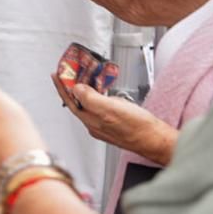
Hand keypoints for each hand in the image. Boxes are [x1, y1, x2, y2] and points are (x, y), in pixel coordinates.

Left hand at [51, 76, 174, 163]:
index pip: (70, 101)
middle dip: (72, 87)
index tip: (56, 75)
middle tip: (69, 73)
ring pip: (90, 104)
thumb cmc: (138, 128)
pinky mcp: (115, 123)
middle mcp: (95, 124)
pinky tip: (102, 93)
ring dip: (86, 90)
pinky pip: (101, 106)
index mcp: (91, 120)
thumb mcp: (111, 108)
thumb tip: (76, 89)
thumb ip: (91, 98)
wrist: (156, 140)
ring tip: (84, 78)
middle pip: (78, 102)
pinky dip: (98, 96)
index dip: (62, 87)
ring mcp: (105, 124)